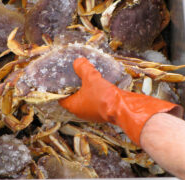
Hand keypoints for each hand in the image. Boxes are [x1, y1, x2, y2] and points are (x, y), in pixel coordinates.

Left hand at [59, 57, 182, 144]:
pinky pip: (97, 101)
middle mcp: (82, 112)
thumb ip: (83, 68)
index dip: (59, 89)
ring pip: (86, 99)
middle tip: (75, 75)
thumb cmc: (104, 97)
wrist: (125, 108)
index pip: (60, 98)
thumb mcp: (91, 78)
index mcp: (73, 106)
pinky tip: (100, 83)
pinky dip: (97, 93)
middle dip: (74, 87)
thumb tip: (78, 61)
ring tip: (88, 77)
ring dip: (87, 90)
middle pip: (74, 98)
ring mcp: (93, 113)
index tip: (61, 80)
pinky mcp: (104, 111)